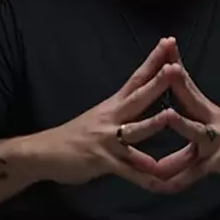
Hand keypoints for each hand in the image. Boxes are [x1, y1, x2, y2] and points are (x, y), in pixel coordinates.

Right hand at [36, 38, 191, 191]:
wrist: (43, 153)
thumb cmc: (75, 136)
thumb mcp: (100, 118)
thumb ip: (123, 112)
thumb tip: (144, 100)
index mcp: (113, 105)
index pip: (137, 78)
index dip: (153, 61)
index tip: (168, 42)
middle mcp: (111, 118)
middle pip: (139, 97)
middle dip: (158, 82)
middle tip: (176, 67)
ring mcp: (107, 139)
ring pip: (134, 131)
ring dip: (152, 123)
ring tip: (170, 115)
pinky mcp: (102, 160)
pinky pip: (127, 169)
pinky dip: (142, 174)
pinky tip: (156, 177)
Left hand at [154, 59, 219, 191]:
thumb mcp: (214, 135)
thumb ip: (189, 135)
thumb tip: (164, 131)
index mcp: (209, 112)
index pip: (189, 86)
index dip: (176, 67)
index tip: (164, 46)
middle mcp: (213, 121)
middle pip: (191, 98)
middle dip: (177, 82)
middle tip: (163, 65)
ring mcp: (218, 140)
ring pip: (196, 132)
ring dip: (182, 124)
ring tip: (167, 115)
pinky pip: (195, 172)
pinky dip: (177, 180)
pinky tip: (160, 184)